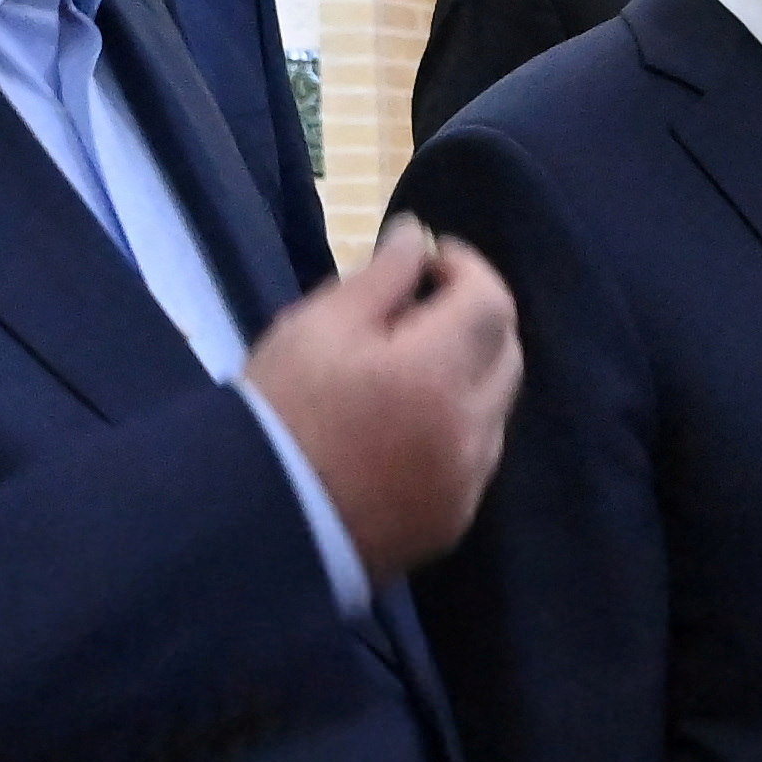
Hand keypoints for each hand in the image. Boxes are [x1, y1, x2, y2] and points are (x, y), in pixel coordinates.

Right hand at [247, 220, 525, 575]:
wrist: (255, 524)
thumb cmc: (279, 410)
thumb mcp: (317, 326)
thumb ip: (382, 277)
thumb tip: (418, 238)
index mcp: (436, 373)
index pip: (490, 301)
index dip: (466, 268)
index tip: (430, 260)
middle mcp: (470, 431)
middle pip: (506, 353)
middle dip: (474, 318)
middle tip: (421, 308)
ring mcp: (468, 482)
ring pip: (495, 408)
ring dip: (469, 375)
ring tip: (409, 368)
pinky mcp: (455, 519)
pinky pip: (477, 457)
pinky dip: (458, 427)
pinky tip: (408, 425)